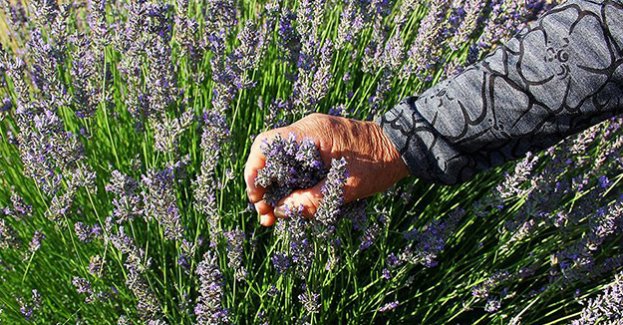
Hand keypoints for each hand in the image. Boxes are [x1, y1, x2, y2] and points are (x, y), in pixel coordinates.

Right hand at [244, 113, 410, 225]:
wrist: (402, 148)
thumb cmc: (378, 164)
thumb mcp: (346, 186)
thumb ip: (312, 199)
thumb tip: (281, 211)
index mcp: (311, 132)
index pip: (266, 144)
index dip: (254, 171)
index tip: (257, 196)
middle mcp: (307, 130)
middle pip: (270, 155)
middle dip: (264, 186)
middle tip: (266, 215)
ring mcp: (313, 137)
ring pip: (282, 162)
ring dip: (277, 188)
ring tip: (276, 216)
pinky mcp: (320, 147)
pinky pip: (296, 164)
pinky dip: (291, 183)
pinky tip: (292, 203)